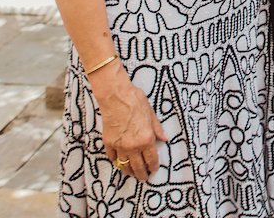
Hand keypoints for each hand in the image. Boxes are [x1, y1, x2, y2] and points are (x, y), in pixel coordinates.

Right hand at [91, 65, 167, 181]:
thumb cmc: (136, 102)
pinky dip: (116, 161)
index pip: (151, 160)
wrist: (116, 96)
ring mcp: (119, 146)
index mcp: (146, 139)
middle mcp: (133, 146)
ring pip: (124, 165)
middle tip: (144, 178)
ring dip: (129, 171)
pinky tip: (119, 162)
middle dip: (142, 174)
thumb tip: (165, 139)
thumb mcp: (152, 114)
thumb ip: (158, 129)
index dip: (153, 167)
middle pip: (137, 167)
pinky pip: (112, 157)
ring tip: (132, 174)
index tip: (154, 170)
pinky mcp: (108, 142)